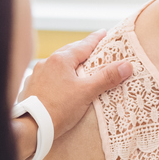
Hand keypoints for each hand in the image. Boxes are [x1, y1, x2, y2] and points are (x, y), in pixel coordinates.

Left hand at [14, 31, 131, 159]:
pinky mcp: (31, 87)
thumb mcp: (86, 92)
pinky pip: (48, 75)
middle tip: (94, 49)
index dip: (96, 39)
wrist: (31, 127)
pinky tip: (60, 83)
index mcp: (61, 60)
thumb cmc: (58, 109)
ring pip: (57, 64)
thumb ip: (106, 78)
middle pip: (69, 52)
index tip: (104, 32)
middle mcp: (47, 63)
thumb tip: (126, 65)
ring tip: (78, 67)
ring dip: (69, 63)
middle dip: (82, 50)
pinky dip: (58, 76)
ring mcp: (37, 74)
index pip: (84, 45)